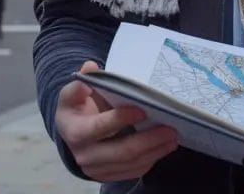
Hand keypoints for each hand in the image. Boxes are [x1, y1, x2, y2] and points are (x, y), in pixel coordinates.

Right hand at [55, 60, 177, 180]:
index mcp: (75, 132)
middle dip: (149, 140)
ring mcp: (97, 170)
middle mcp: (85, 155)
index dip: (121, 119)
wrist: (71, 134)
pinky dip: (151, 159)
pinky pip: (133, 171)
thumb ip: (82, 82)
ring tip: (173, 137)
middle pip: (122, 152)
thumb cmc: (76, 109)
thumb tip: (91, 67)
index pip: (100, 128)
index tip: (143, 110)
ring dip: (155, 151)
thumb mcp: (72, 94)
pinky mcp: (108, 176)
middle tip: (170, 128)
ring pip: (131, 163)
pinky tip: (163, 147)